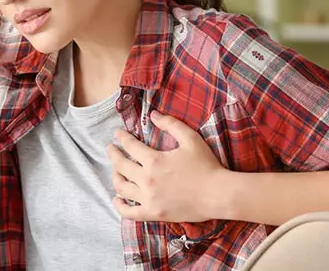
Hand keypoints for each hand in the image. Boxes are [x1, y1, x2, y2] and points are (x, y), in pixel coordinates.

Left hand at [107, 111, 230, 222]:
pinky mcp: (153, 214)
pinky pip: (129, 213)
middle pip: (121, 166)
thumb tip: (153, 115)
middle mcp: (147, 180)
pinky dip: (119, 206)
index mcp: (154, 160)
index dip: (122, 138)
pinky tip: (116, 199)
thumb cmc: (206, 165)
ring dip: (115, 177)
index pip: (130, 146)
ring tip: (115, 171)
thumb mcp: (190, 138)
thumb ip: (170, 124)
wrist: (217, 194)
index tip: (118, 134)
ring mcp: (148, 199)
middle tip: (111, 149)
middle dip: (113, 155)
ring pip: (122, 188)